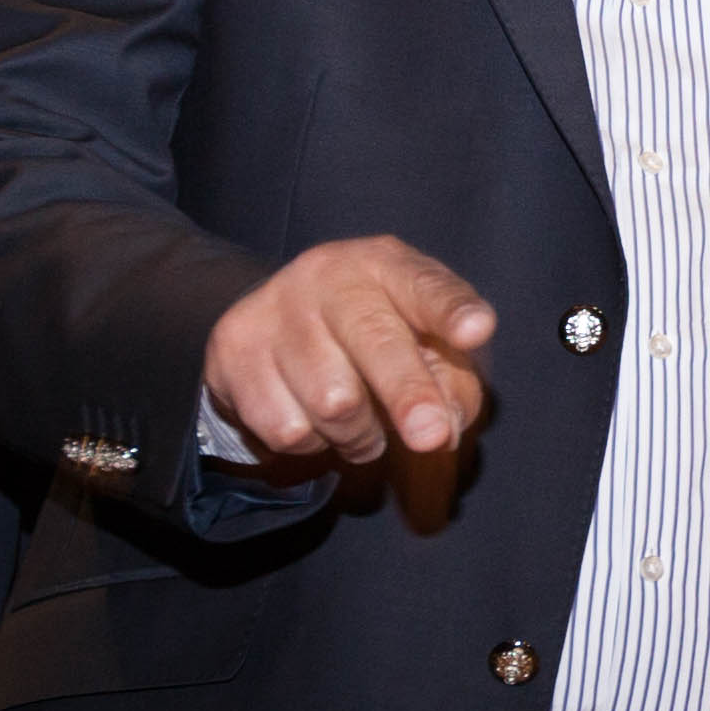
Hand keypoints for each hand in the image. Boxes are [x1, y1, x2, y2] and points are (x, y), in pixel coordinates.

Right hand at [202, 236, 495, 468]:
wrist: (279, 319)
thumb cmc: (375, 333)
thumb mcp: (423, 341)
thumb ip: (451, 381)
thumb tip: (444, 428)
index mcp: (387, 266)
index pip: (426, 285)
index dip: (452, 311)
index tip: (477, 330)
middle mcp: (328, 276)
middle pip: (373, 342)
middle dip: (407, 394)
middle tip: (430, 437)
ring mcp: (274, 309)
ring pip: (332, 404)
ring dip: (362, 437)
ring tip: (363, 425)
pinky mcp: (232, 350)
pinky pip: (287, 430)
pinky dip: (314, 445)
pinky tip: (315, 419)